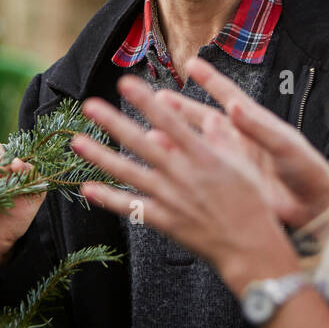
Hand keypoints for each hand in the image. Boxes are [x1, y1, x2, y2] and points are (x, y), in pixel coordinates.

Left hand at [70, 75, 297, 291]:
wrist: (249, 245)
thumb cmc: (252, 201)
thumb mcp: (244, 162)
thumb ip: (223, 138)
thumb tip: (210, 115)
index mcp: (202, 156)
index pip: (168, 121)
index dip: (146, 101)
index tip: (126, 82)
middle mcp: (182, 175)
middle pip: (141, 144)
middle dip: (113, 123)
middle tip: (89, 105)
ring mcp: (170, 199)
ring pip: (128, 174)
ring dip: (100, 157)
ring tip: (76, 142)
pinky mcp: (164, 221)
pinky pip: (131, 208)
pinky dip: (108, 199)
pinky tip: (86, 188)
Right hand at [169, 57, 328, 229]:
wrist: (316, 208)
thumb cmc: (308, 172)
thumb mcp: (285, 145)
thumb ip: (259, 127)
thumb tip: (233, 106)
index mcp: (257, 124)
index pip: (229, 95)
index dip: (210, 79)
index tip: (192, 63)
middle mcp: (242, 139)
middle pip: (205, 117)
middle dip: (181, 107)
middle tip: (157, 97)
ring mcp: (234, 161)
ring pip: (199, 144)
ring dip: (178, 135)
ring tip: (152, 128)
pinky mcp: (231, 182)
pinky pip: (203, 169)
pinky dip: (185, 164)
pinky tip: (167, 162)